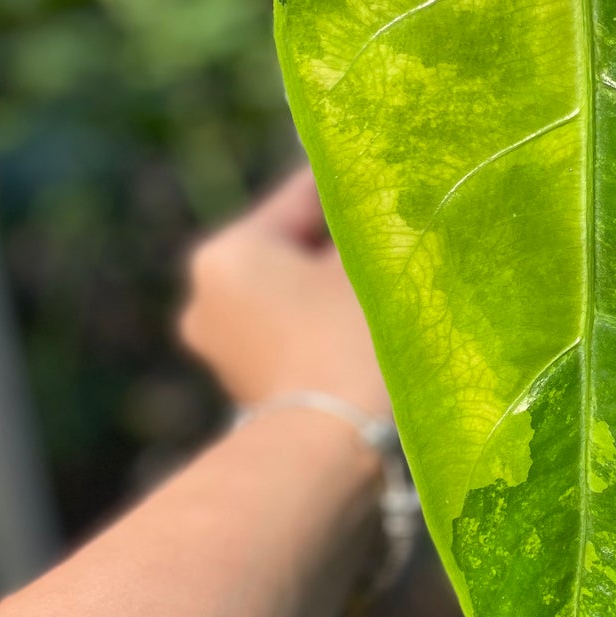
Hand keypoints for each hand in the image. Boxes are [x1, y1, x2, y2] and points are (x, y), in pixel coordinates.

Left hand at [178, 166, 389, 417]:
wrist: (330, 451)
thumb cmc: (352, 341)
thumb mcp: (376, 264)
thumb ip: (382, 220)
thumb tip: (397, 190)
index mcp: (229, 252)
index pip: (304, 196)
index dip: (357, 180)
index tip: (396, 166)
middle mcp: (209, 297)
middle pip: (297, 249)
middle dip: (350, 242)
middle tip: (406, 228)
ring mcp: (224, 349)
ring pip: (297, 294)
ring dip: (341, 285)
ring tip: (397, 280)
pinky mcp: (248, 389)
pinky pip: (294, 334)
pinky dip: (329, 324)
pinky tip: (374, 324)